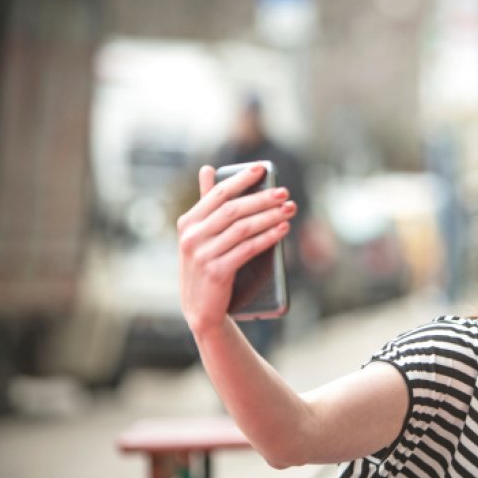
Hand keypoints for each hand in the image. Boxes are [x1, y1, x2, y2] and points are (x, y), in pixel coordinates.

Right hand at [177, 163, 295, 334]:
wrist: (200, 308)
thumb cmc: (205, 265)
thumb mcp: (200, 235)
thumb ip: (206, 204)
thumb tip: (207, 169)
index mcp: (188, 223)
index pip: (218, 194)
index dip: (241, 179)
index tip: (262, 168)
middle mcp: (192, 237)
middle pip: (234, 210)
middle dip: (262, 199)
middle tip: (284, 192)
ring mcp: (202, 255)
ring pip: (243, 228)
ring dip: (270, 217)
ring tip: (289, 210)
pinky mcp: (216, 272)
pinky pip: (247, 249)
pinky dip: (267, 238)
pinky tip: (282, 231)